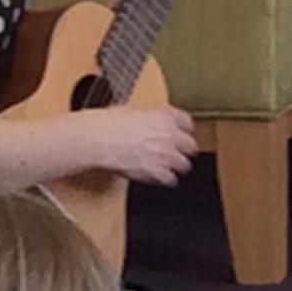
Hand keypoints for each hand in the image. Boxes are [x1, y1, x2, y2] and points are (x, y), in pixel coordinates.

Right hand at [77, 102, 197, 185]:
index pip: (187, 123)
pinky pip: (170, 180)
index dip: (185, 130)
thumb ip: (148, 117)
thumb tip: (147, 120)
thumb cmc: (109, 124)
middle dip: (185, 151)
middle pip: (191, 146)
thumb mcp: (133, 110)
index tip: (183, 134)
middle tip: (179, 153)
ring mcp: (165, 155)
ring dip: (178, 167)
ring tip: (172, 169)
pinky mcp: (156, 172)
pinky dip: (166, 180)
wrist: (100, 139)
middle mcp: (170, 135)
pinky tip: (162, 179)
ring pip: (184, 165)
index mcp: (165, 117)